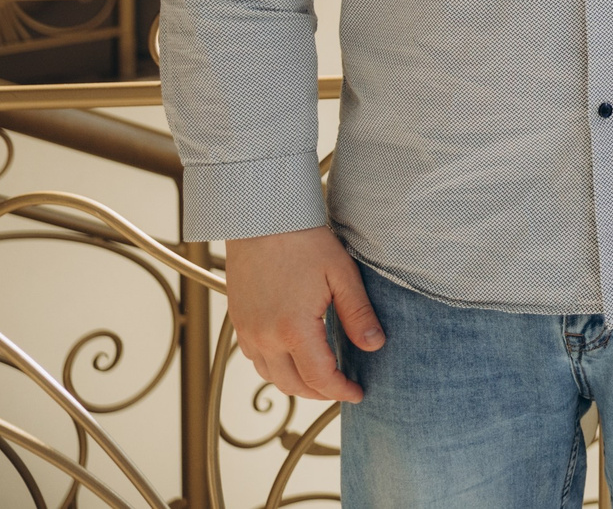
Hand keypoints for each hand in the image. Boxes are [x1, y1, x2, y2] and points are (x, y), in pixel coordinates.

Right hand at [224, 226, 382, 403]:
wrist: (261, 220)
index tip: (358, 393)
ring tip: (323, 378)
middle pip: (293, 385)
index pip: (319, 377)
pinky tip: (294, 359)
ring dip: (297, 384)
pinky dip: (276, 369)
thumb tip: (374, 345)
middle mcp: (264, 337)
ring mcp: (247, 332)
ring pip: (271, 377)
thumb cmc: (303, 242)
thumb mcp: (341, 275)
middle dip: (321, 393)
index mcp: (293, 328)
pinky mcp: (238, 323)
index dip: (340, 391)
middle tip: (344, 388)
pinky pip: (256, 360)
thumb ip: (358, 314)